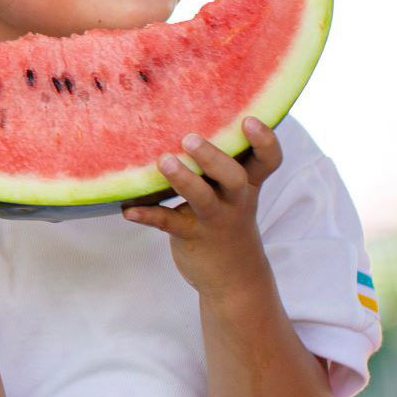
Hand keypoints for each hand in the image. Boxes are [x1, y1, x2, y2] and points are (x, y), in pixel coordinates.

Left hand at [123, 118, 282, 297]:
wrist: (234, 278)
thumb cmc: (227, 218)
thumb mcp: (233, 193)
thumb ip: (220, 163)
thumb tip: (188, 117)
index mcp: (248, 183)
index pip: (268, 160)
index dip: (264, 141)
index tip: (249, 120)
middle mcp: (235, 200)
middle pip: (234, 177)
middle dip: (214, 157)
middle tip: (189, 138)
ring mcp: (214, 219)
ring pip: (203, 199)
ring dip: (183, 180)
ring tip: (163, 162)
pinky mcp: (191, 236)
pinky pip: (168, 223)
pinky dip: (147, 215)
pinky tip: (128, 210)